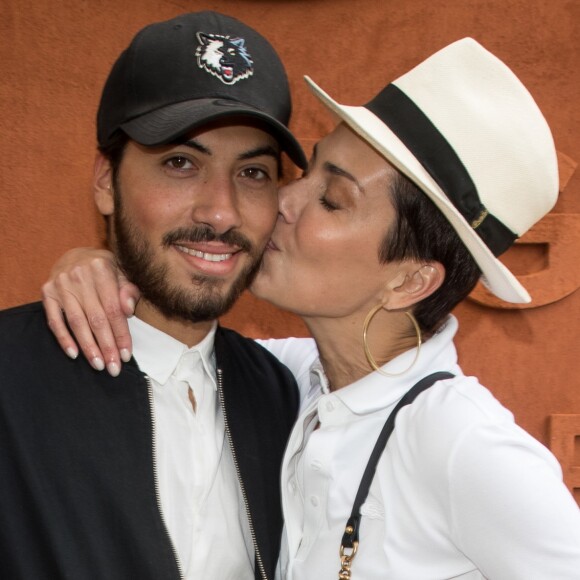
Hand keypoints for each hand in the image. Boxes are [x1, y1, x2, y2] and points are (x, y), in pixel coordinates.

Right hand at [41, 247, 139, 375]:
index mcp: (101, 268)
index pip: (113, 309)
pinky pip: (54, 320)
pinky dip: (64, 339)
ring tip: (98, 365)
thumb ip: (128, 290)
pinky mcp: (47, 292)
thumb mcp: (122, 273)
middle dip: (106, 346)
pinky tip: (74, 354)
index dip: (120, 334)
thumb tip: (128, 310)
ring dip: (88, 347)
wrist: (76, 255)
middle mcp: (79, 276)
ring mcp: (61, 284)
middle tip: (113, 368)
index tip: (126, 355)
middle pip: (96, 319)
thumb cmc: (105, 270)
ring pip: (77, 322)